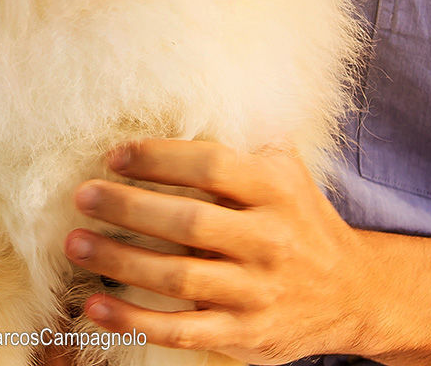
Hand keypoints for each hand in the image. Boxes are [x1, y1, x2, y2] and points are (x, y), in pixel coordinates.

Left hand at [62, 138, 372, 363]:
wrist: (353, 294)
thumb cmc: (300, 220)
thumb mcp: (286, 171)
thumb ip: (244, 140)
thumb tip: (188, 95)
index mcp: (276, 191)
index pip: (211, 166)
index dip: (158, 158)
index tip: (115, 156)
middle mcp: (270, 240)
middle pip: (187, 222)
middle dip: (127, 207)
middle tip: (83, 196)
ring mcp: (256, 291)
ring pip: (178, 276)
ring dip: (119, 259)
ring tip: (76, 242)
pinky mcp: (244, 334)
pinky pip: (181, 329)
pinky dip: (134, 320)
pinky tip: (95, 306)